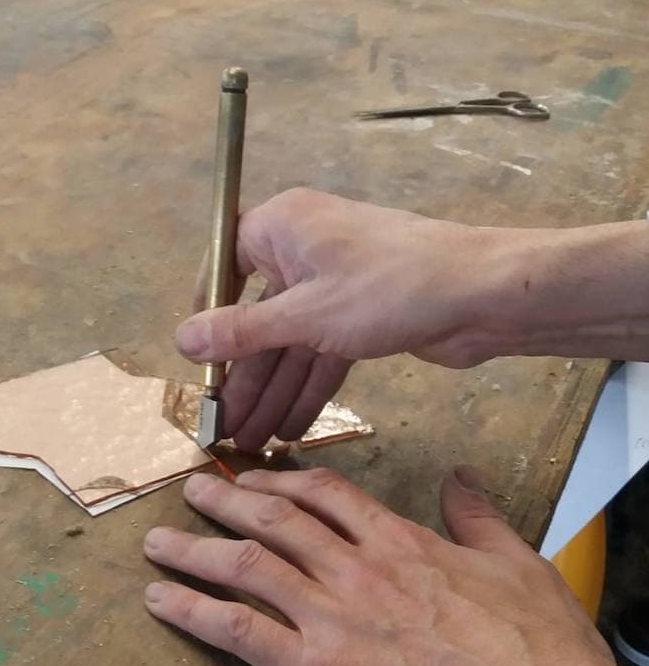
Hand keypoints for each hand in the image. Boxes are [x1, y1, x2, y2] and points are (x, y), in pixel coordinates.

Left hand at [144, 467, 648, 665]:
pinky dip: (191, 611)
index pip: (325, 495)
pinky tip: (161, 602)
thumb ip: (477, 518)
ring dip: (193, 550)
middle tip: (191, 491)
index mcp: (400, 543)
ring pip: (243, 565)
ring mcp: (329, 618)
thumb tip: (461, 480)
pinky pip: (235, 631)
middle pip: (273, 519)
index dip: (279, 481)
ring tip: (156, 543)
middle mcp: (355, 570)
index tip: (253, 477)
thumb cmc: (536, 654)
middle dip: (224, 500)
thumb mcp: (516, 564)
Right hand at [179, 188, 508, 451]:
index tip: (196, 360)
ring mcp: (335, 284)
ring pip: (291, 342)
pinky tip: (289, 427)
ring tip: (250, 440)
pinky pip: (321, 353)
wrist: (483, 295)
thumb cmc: (389, 286)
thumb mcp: (304, 315)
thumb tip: (182, 340)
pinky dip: (307, 388)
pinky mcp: (362, 315)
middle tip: (223, 425)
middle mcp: (303, 249)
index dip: (206, 313)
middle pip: (258, 315)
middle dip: (243, 374)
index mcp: (281, 226)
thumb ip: (241, 332)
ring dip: (273, 391)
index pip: (224, 263)